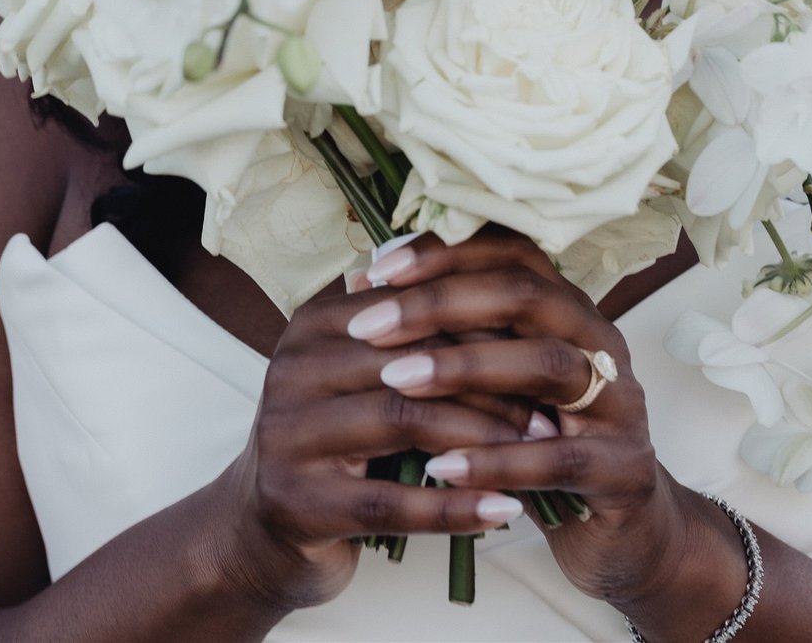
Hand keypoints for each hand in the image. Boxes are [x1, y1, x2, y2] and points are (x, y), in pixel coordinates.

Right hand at [215, 280, 534, 614]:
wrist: (259, 526)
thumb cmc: (337, 437)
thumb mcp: (365, 371)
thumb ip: (418, 331)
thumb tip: (509, 286)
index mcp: (316, 322)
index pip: (415, 308)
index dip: (484, 326)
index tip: (542, 345)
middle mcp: (292, 366)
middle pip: (414, 360)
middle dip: (492, 382)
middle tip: (552, 401)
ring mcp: (286, 434)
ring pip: (406, 422)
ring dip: (482, 438)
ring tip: (538, 449)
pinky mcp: (295, 501)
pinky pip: (392, 503)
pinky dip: (455, 507)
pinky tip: (504, 509)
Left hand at [345, 228, 688, 612]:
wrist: (617, 529)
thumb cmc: (538, 440)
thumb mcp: (495, 378)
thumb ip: (448, 333)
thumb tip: (361, 285)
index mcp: (567, 308)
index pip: (508, 253)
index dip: (442, 254)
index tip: (376, 270)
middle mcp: (598, 340)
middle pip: (526, 295)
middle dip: (441, 303)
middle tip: (370, 325)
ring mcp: (619, 402)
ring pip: (549, 365)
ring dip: (466, 368)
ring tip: (396, 381)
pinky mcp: (623, 467)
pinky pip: (558, 457)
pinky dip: (496, 460)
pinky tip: (438, 467)